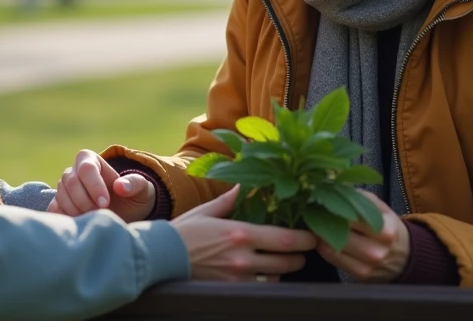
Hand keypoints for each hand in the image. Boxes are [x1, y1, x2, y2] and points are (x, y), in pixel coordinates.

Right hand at [46, 149, 157, 222]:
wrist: (125, 214)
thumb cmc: (134, 197)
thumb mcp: (142, 189)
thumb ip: (134, 184)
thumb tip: (119, 186)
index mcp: (90, 160)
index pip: (86, 169)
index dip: (95, 186)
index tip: (105, 203)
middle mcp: (73, 171)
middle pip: (71, 182)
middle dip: (86, 201)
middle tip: (102, 213)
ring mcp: (64, 188)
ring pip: (62, 196)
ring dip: (78, 211)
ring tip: (95, 218)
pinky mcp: (59, 204)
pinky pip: (55, 210)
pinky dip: (67, 217)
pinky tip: (82, 222)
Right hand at [171, 187, 317, 280]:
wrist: (160, 258)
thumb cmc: (183, 232)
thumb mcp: (207, 211)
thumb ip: (230, 199)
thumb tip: (244, 183)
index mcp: (240, 233)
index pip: (285, 239)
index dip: (305, 239)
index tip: (312, 235)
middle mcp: (243, 258)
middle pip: (287, 262)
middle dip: (299, 257)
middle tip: (302, 250)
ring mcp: (238, 278)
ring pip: (275, 277)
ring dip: (282, 270)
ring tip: (282, 261)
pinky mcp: (231, 290)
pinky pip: (259, 288)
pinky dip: (265, 281)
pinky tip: (263, 273)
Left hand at [316, 191, 409, 281]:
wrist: (406, 258)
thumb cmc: (389, 227)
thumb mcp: (382, 209)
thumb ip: (362, 197)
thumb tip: (335, 187)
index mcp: (384, 230)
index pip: (351, 216)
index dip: (333, 206)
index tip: (322, 200)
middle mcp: (377, 250)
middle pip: (339, 232)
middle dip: (324, 220)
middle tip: (314, 211)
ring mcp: (368, 265)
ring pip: (332, 246)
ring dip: (321, 234)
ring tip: (318, 224)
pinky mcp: (359, 274)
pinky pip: (333, 258)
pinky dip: (325, 247)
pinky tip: (324, 238)